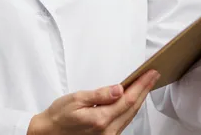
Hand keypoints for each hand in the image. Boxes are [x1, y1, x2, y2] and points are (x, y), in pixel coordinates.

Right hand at [28, 70, 159, 134]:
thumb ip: (100, 95)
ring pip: (130, 115)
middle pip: (133, 107)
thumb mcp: (76, 100)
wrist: (46, 134)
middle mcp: (107, 131)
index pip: (128, 99)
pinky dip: (131, 107)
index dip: (142, 85)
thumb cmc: (58, 116)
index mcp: (100, 120)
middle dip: (145, 89)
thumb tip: (119, 89)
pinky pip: (124, 120)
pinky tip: (134, 98)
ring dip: (140, 98)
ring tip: (147, 83)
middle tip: (154, 75)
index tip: (151, 73)